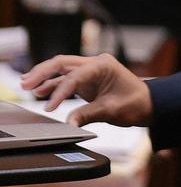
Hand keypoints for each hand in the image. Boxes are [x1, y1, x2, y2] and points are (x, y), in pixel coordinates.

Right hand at [20, 53, 151, 127]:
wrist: (148, 104)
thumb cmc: (136, 103)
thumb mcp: (112, 110)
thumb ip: (88, 114)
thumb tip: (68, 122)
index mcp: (103, 65)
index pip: (74, 76)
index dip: (60, 92)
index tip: (50, 107)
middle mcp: (95, 64)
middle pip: (62, 63)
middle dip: (42, 72)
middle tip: (26, 83)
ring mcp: (90, 71)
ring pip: (61, 69)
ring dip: (44, 77)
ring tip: (26, 85)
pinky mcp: (87, 81)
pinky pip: (65, 80)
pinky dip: (53, 85)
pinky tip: (39, 91)